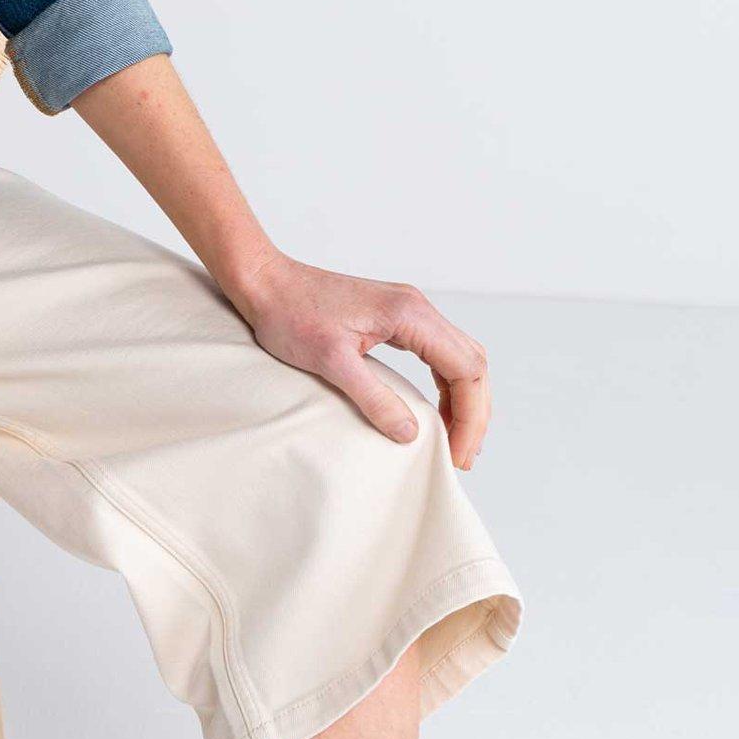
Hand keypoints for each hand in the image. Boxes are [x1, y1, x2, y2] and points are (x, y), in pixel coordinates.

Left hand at [221, 250, 489, 468]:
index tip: (458, 453)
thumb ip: (373, 398)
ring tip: (455, 441)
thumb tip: (410, 434)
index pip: (467, 369)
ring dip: (464, 400)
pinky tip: (437, 410)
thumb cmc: (289, 314)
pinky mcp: (395, 318)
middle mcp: (418, 308)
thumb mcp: (331, 362)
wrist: (264, 282)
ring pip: (459, 357)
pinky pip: (437, 353)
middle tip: (461, 456)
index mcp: (410, 315)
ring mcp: (408, 310)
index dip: (470, 417)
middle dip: (474, 413)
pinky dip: (446, 384)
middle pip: (472, 363)